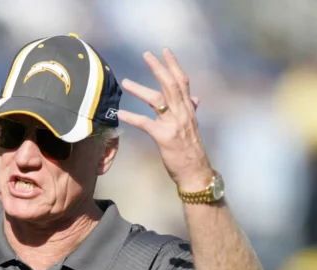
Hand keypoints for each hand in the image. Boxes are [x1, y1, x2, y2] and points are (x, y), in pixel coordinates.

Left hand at [117, 48, 213, 191]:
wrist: (195, 171)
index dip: (173, 65)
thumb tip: (195, 98)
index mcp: (189, 109)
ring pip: (157, 100)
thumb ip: (191, 110)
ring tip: (125, 82)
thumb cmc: (191, 150)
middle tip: (146, 55)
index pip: (182, 82)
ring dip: (140, 89)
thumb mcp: (193, 127)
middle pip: (170, 84)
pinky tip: (120, 112)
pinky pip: (145, 123)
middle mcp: (183, 113)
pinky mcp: (164, 137)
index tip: (164, 51)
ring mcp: (174, 124)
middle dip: (158, 68)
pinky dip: (132, 117)